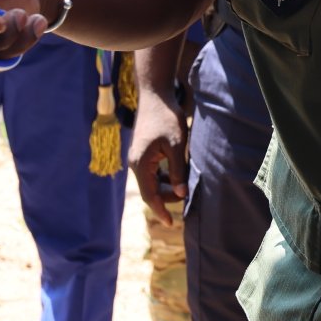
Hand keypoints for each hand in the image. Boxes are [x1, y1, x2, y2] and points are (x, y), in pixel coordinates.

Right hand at [129, 80, 188, 225]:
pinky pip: (151, 172)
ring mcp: (137, 157)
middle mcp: (136, 163)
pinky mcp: (142, 152)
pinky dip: (163, 177)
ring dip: (165, 188)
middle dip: (166, 199)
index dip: (160, 210)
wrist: (155, 96)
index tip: (170, 224)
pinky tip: (176, 174)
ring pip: (151, 181)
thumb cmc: (166, 119)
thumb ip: (178, 171)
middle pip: (149, 190)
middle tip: (185, 199)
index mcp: (141, 164)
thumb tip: (181, 194)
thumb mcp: (177, 146)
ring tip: (183, 186)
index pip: (149, 195)